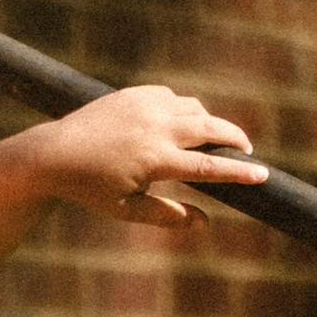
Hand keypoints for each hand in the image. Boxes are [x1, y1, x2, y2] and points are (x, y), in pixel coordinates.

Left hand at [39, 86, 266, 232]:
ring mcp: (145, 107)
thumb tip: (205, 222)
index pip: (209, 168)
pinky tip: (179, 125)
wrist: (52, 153)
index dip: (240, 172)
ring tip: (210, 141)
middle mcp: (154, 128)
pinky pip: (172, 98)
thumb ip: (167, 216)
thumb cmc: (90, 188)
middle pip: (211, 129)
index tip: (263, 176)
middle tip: (247, 150)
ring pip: (194, 108)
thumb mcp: (127, 210)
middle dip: (235, 139)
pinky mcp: (135, 94)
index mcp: (155, 160)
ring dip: (208, 124)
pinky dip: (183, 110)